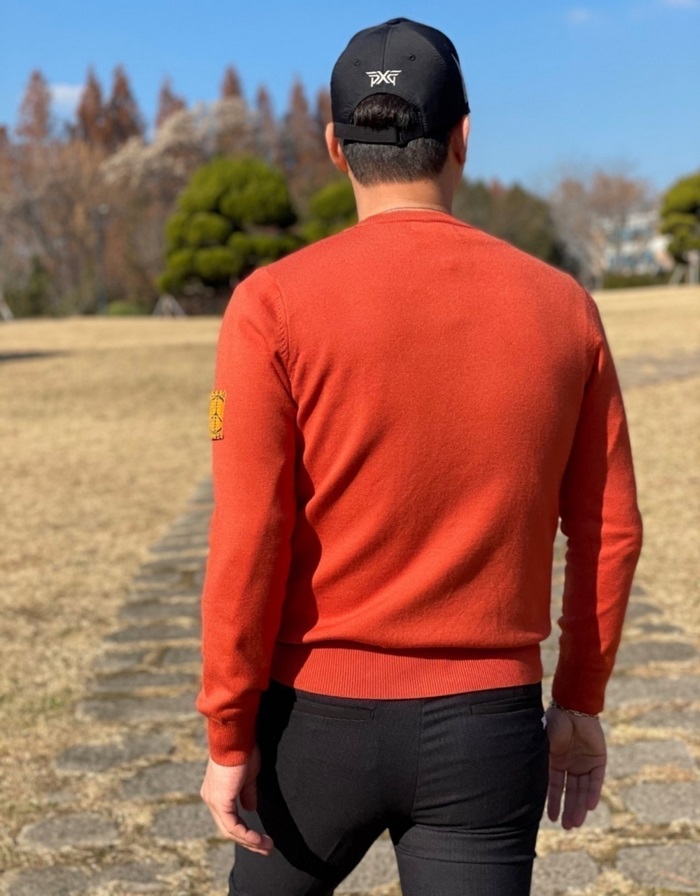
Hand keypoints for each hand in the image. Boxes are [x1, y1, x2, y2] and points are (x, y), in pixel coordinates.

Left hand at [200, 745, 273, 854]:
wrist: (235, 736)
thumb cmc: (243, 749)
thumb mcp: (248, 775)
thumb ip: (247, 793)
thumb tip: (251, 809)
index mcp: (216, 790)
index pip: (228, 817)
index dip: (245, 829)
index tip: (261, 838)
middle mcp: (211, 797)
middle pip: (228, 828)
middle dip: (248, 841)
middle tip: (265, 848)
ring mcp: (213, 800)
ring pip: (230, 830)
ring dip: (250, 841)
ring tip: (267, 847)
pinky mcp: (221, 801)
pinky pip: (233, 826)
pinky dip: (247, 835)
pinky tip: (260, 840)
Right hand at [545, 705, 605, 829]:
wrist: (573, 707)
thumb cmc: (554, 722)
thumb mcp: (543, 743)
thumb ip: (540, 760)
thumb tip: (525, 780)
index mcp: (555, 760)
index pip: (554, 786)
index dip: (553, 802)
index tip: (552, 819)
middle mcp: (570, 764)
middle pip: (570, 791)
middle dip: (568, 809)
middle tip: (567, 827)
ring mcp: (584, 762)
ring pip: (583, 789)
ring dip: (580, 806)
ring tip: (577, 823)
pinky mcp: (598, 759)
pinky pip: (596, 780)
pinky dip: (593, 793)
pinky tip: (590, 807)